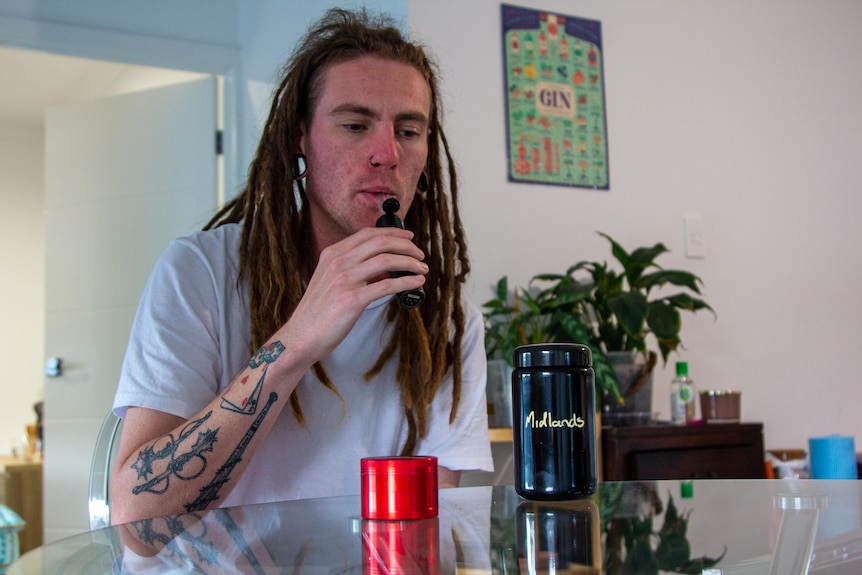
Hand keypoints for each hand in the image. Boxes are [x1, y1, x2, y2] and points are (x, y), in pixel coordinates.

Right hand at [278, 226, 426, 366]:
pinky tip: (416, 284)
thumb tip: (379, 262)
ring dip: (410, 262)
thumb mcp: (328, 279)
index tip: (409, 237)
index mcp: (332, 254)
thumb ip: (347, 266)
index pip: (367, 234)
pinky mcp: (352, 300)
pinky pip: (387, 285)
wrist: (300, 337)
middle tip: (420, 255)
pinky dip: (406, 282)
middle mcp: (337, 262)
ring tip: (422, 269)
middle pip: (381, 242)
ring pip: (386, 260)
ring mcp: (344, 280)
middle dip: (406, 245)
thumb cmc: (318, 312)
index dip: (393, 232)